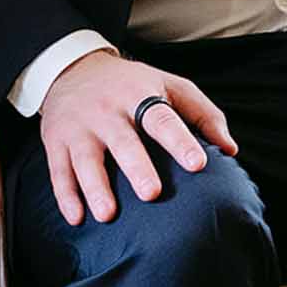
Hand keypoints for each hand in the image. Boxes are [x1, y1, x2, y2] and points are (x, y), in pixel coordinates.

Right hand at [38, 49, 237, 226]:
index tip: (197, 164)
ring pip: (87, 159)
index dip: (180, 140)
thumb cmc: (131, 84)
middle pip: (124, 140)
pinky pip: (59, 171)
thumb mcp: (168, 85)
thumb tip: (230, 150)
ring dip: (96, 187)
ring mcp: (80, 127)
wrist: (72, 68)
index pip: (162, 117)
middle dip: (136, 167)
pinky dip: (66, 195)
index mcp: (139, 95)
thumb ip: (202, 114)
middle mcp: (108, 110)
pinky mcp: (56, 141)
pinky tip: (77, 218)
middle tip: (152, 194)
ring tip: (108, 214)